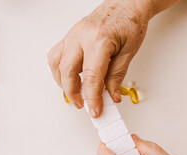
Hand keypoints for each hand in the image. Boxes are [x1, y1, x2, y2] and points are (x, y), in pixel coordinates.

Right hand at [47, 0, 151, 116]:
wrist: (126, 3)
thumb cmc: (130, 22)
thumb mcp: (130, 51)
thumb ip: (117, 75)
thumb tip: (111, 96)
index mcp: (99, 39)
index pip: (91, 76)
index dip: (92, 98)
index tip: (96, 111)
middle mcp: (81, 35)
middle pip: (68, 71)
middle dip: (74, 93)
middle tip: (84, 105)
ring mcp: (73, 34)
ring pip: (56, 63)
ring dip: (63, 83)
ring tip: (75, 94)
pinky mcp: (70, 35)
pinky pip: (56, 55)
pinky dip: (59, 70)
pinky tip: (69, 78)